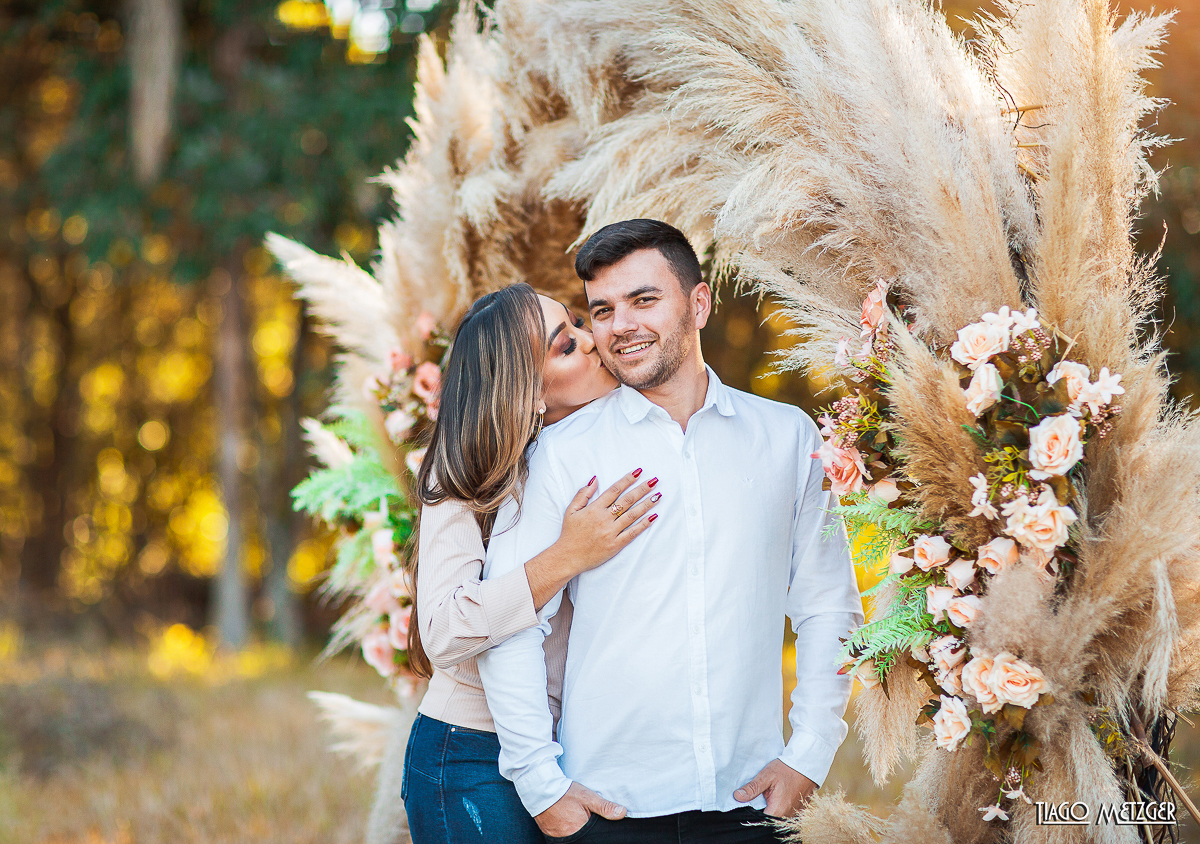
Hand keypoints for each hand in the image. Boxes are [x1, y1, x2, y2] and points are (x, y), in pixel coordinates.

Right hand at [525, 469, 660, 608]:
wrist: (568, 557)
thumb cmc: (569, 533)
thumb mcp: (571, 511)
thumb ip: (583, 494)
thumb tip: (595, 480)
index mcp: (594, 509)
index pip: (614, 490)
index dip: (627, 480)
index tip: (638, 472)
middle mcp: (604, 519)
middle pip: (627, 500)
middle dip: (642, 489)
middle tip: (654, 481)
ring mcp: (611, 532)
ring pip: (632, 515)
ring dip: (646, 504)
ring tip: (658, 496)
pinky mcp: (615, 545)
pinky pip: (632, 533)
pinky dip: (643, 525)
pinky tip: (653, 517)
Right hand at [534, 781, 626, 836]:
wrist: (540, 789)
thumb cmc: (565, 792)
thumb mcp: (588, 797)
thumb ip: (605, 807)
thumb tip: (622, 813)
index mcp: (580, 830)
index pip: (595, 838)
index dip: (597, 834)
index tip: (594, 825)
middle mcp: (569, 838)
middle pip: (585, 839)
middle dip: (588, 833)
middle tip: (585, 821)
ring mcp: (558, 837)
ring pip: (574, 839)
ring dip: (577, 832)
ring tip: (576, 821)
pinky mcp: (550, 835)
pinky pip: (563, 838)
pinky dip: (567, 832)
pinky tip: (568, 822)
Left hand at [733, 759, 816, 817]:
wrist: (805, 764)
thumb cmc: (786, 769)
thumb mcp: (766, 776)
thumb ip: (752, 788)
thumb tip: (737, 796)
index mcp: (778, 810)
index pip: (760, 820)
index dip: (753, 813)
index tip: (750, 803)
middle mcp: (787, 815)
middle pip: (769, 818)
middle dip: (762, 809)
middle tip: (761, 796)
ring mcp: (794, 813)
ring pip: (777, 816)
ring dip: (772, 808)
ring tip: (771, 794)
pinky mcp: (798, 809)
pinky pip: (785, 812)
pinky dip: (780, 806)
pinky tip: (778, 796)